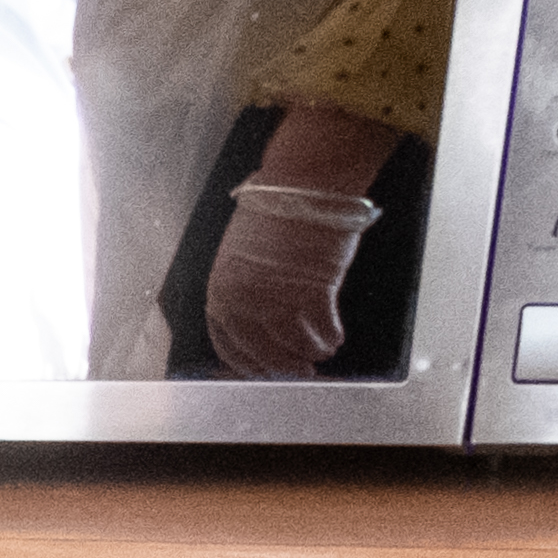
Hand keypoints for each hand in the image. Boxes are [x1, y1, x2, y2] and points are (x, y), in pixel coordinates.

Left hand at [206, 166, 377, 376]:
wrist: (304, 183)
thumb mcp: (240, 252)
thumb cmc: (275, 210)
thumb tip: (255, 316)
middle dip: (283, 367)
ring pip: (295, 344)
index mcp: (220, 289)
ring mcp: (278, 297)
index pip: (228, 343)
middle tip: (301, 374)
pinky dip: (331, 336)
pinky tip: (336, 337)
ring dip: (311, 353)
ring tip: (323, 352)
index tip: (262, 371)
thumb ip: (242, 286)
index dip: (247, 362)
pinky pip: (323, 327)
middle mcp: (244, 299)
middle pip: (262, 351)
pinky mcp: (313, 291)